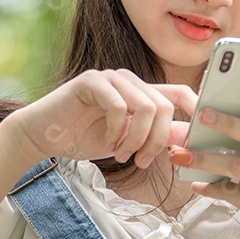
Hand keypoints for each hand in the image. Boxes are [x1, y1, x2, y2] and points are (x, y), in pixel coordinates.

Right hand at [7, 69, 197, 168]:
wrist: (42, 136)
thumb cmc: (85, 137)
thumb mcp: (130, 141)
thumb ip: (158, 136)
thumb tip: (190, 137)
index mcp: (142, 91)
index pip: (180, 93)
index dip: (195, 111)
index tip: (198, 138)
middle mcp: (130, 80)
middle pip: (165, 106)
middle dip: (158, 140)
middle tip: (143, 161)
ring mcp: (111, 77)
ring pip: (146, 107)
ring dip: (138, 140)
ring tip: (123, 155)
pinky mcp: (91, 81)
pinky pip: (119, 106)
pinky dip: (117, 131)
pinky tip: (109, 144)